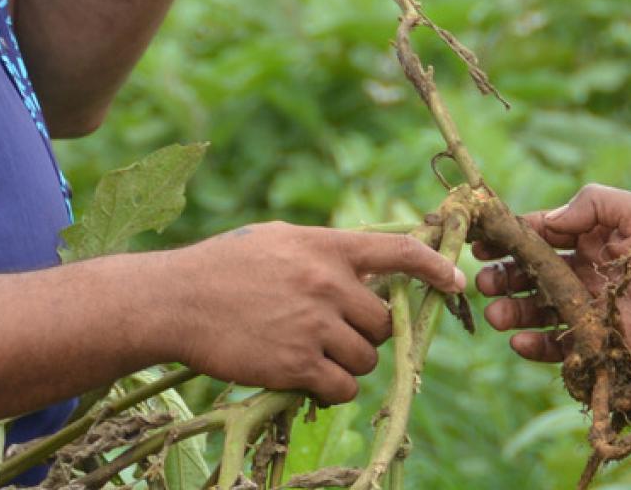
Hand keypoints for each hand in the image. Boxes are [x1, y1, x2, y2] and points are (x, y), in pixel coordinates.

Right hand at [156, 222, 461, 403]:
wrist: (175, 301)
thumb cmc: (222, 267)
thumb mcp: (278, 240)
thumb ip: (324, 250)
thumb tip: (370, 263)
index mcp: (326, 247)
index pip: (399, 252)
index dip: (435, 268)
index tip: (455, 281)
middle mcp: (328, 284)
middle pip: (384, 321)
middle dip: (367, 333)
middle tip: (335, 335)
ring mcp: (315, 325)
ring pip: (368, 358)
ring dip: (348, 364)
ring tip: (312, 356)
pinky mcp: (297, 364)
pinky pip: (343, 388)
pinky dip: (332, 390)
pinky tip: (306, 380)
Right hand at [474, 184, 630, 363]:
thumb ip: (592, 206)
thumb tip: (545, 220)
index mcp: (590, 238)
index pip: (538, 234)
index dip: (507, 236)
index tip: (479, 240)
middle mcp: (583, 272)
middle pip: (529, 273)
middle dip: (502, 275)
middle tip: (484, 280)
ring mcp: (588, 309)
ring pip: (536, 310)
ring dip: (511, 310)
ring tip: (496, 312)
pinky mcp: (596, 344)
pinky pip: (556, 346)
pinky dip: (535, 344)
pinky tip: (520, 340)